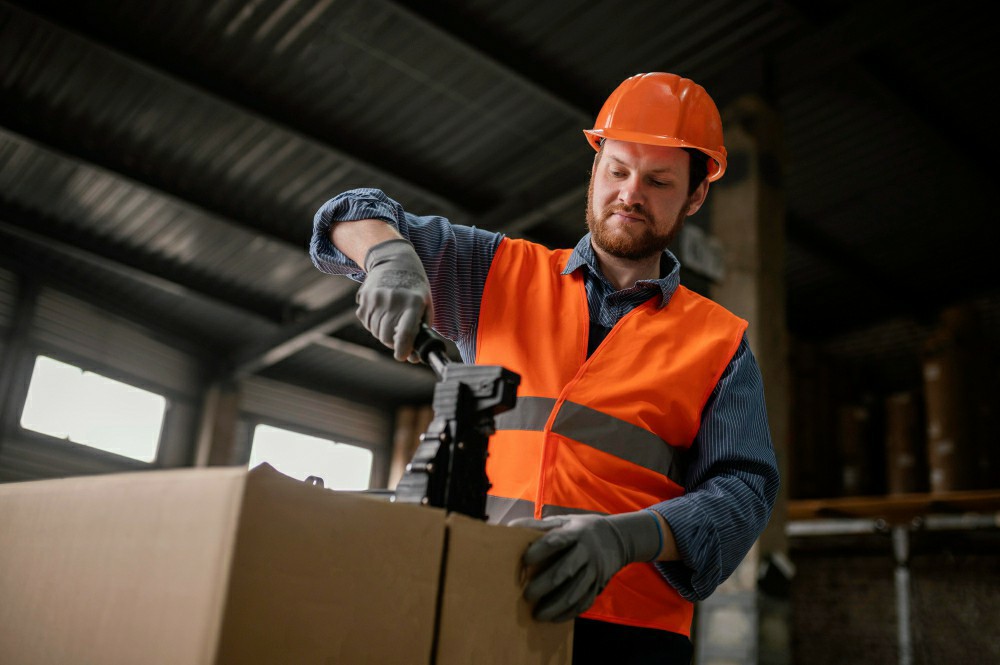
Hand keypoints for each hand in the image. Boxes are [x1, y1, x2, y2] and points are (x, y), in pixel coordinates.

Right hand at [356, 239, 432, 360]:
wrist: (393, 259)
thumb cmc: (415, 285)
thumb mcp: (427, 302)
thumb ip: (423, 329)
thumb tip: (413, 357)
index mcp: (413, 302)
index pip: (405, 333)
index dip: (403, 350)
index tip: (402, 356)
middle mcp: (393, 300)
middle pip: (387, 336)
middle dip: (394, 343)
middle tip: (400, 338)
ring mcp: (376, 299)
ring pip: (376, 332)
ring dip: (384, 333)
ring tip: (392, 321)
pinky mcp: (364, 299)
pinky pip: (367, 323)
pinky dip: (374, 325)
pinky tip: (382, 313)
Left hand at [509, 511, 662, 621]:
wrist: (617, 538)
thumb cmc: (580, 529)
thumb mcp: (564, 521)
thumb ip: (539, 525)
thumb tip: (511, 527)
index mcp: (576, 532)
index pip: (557, 541)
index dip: (540, 550)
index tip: (525, 561)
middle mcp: (587, 552)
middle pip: (565, 570)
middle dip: (545, 585)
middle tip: (527, 596)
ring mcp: (595, 570)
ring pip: (575, 591)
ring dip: (555, 605)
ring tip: (537, 614)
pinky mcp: (599, 585)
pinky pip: (584, 602)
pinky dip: (569, 613)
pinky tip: (553, 618)